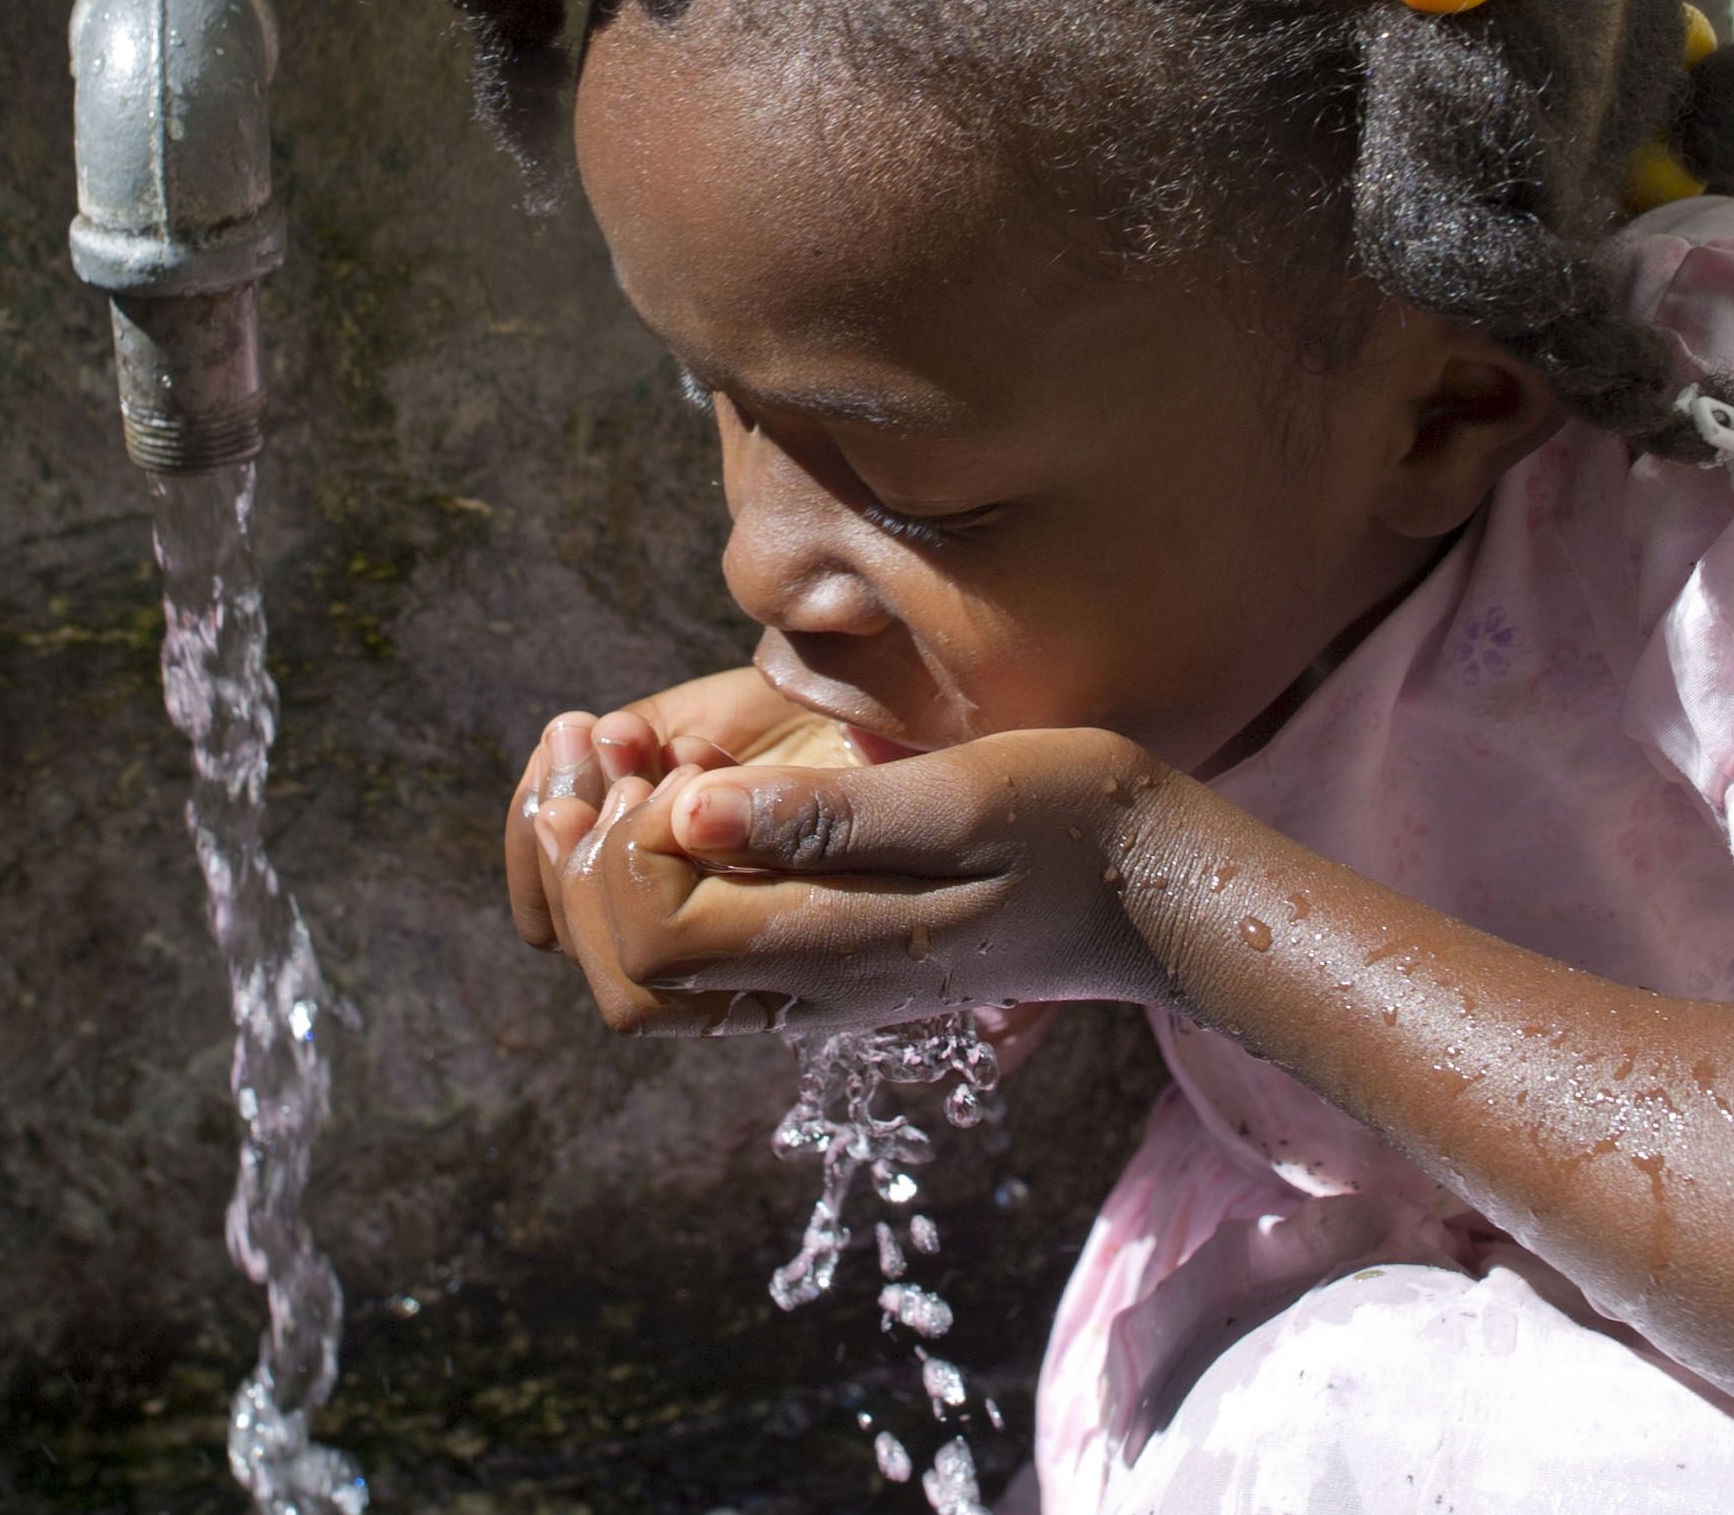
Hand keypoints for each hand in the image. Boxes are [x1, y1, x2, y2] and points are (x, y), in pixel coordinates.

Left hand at [527, 727, 1179, 1035]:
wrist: (1158, 888)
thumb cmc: (1074, 823)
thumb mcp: (959, 797)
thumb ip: (823, 816)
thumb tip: (684, 812)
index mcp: (831, 949)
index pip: (647, 939)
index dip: (610, 850)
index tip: (637, 752)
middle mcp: (806, 989)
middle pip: (626, 977)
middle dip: (576, 866)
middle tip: (582, 745)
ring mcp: (815, 984)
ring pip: (654, 975)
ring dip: (603, 871)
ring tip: (608, 755)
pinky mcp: (829, 958)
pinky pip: (701, 950)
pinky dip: (654, 878)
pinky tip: (673, 785)